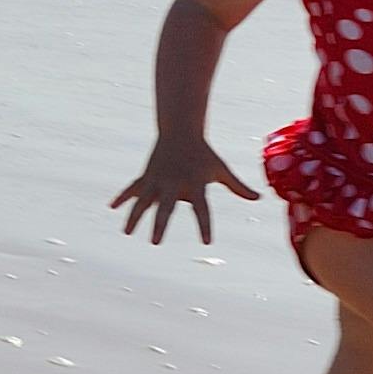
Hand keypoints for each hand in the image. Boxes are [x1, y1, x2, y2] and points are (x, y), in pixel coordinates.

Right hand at [110, 135, 259, 244]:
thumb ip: (238, 186)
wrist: (180, 131)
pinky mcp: (147, 176)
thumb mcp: (221, 169)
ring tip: (127, 233)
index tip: (206, 242)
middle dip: (159, 225)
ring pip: (143, 201)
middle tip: (155, 242)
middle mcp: (173, 184)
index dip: (205, 225)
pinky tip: (112, 207)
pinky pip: (133, 189)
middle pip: (165, 208)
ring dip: (134, 216)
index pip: (202, 210)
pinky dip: (123, 198)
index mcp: (194, 184)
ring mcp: (157, 180)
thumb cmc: (203, 154)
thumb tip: (259, 198)